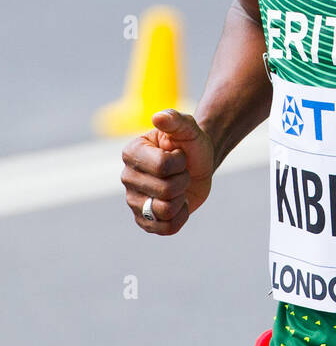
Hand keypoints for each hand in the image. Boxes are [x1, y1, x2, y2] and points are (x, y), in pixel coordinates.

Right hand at [121, 109, 215, 234]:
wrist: (199, 164)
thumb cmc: (190, 144)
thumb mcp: (188, 128)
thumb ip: (175, 120)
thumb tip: (158, 117)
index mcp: (132, 152)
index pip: (162, 166)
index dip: (180, 162)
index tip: (179, 154)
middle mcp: (127, 177)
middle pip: (165, 190)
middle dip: (183, 180)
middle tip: (181, 172)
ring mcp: (133, 201)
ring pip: (164, 211)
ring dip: (181, 198)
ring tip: (179, 187)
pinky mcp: (144, 221)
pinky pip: (166, 229)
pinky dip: (181, 217)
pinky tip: (180, 204)